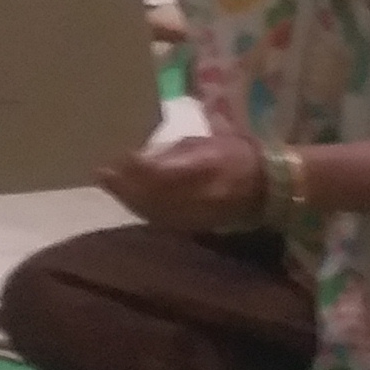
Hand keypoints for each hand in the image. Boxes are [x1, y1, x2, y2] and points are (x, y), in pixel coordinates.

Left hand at [99, 131, 269, 236]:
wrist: (268, 189)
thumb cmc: (238, 156)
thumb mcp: (209, 143)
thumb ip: (175, 152)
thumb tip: (141, 157)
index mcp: (205, 166)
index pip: (161, 171)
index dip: (135, 168)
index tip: (115, 158)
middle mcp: (198, 194)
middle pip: (152, 193)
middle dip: (124, 184)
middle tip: (101, 173)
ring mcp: (195, 213)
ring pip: (153, 209)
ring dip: (128, 199)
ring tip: (108, 185)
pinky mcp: (194, 226)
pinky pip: (161, 220)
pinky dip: (142, 211)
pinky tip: (129, 202)